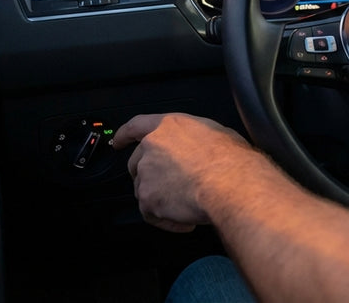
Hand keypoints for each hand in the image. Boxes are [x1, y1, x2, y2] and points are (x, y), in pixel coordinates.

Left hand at [113, 113, 263, 232]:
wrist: (230, 183)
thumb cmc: (232, 159)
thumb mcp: (217, 134)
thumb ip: (197, 139)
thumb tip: (202, 150)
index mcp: (168, 126)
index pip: (136, 126)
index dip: (124, 135)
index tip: (117, 143)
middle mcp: (152, 146)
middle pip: (137, 163)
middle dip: (149, 176)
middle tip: (170, 188)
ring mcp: (147, 173)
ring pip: (144, 190)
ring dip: (162, 200)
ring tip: (189, 207)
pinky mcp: (148, 199)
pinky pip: (152, 215)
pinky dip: (168, 221)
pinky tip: (187, 222)